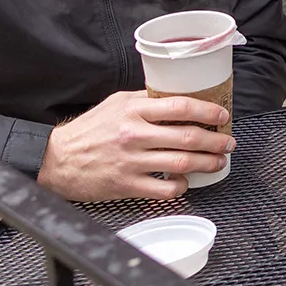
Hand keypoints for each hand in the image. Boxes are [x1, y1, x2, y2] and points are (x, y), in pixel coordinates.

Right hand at [37, 90, 232, 201]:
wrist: (57, 159)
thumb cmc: (88, 131)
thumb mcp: (115, 104)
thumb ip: (145, 100)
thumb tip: (177, 96)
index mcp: (133, 111)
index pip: (179, 106)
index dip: (207, 111)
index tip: (222, 115)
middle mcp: (134, 135)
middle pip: (187, 137)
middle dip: (215, 141)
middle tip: (228, 142)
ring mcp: (131, 162)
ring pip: (181, 163)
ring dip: (207, 163)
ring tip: (218, 161)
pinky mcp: (127, 185)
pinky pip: (165, 189)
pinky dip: (181, 187)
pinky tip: (186, 182)